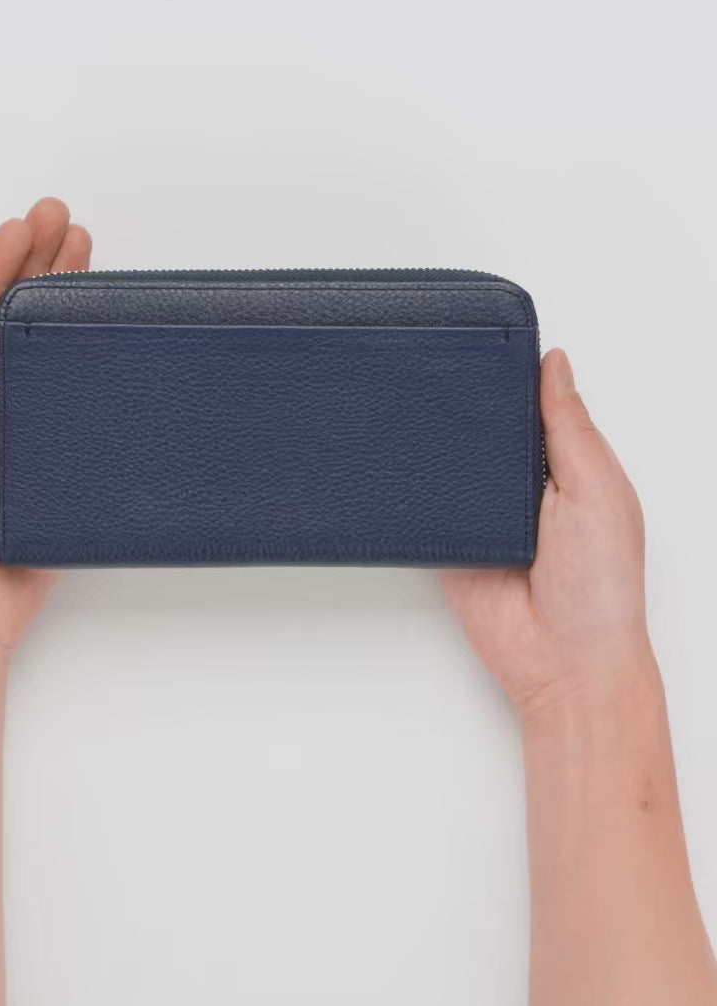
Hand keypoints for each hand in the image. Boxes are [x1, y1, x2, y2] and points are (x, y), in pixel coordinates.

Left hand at [0, 199, 90, 655]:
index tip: (25, 225)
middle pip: (6, 322)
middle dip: (34, 269)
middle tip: (66, 221)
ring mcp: (10, 435)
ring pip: (41, 357)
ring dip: (61, 308)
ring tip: (87, 258)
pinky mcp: (46, 466)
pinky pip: (69, 409)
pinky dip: (85, 372)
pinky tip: (100, 341)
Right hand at [441, 349, 653, 718]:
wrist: (563, 664)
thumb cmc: (601, 588)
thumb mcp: (597, 489)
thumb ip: (569, 426)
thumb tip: (554, 363)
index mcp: (568, 464)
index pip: (532, 405)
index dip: (511, 377)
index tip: (484, 341)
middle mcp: (524, 486)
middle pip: (486, 429)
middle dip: (467, 409)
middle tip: (439, 372)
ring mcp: (484, 515)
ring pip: (452, 462)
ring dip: (440, 448)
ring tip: (417, 415)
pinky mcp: (451, 542)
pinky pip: (427, 505)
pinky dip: (416, 489)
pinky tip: (404, 465)